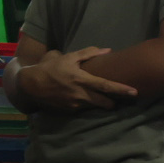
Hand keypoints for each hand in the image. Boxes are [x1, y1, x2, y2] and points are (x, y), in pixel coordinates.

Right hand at [19, 46, 138, 110]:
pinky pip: (83, 109)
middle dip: (114, 102)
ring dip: (100, 103)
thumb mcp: (68, 57)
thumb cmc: (49, 68)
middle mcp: (80, 95)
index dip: (121, 90)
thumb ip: (88, 53)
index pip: (106, 86)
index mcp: (81, 80)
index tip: (134, 92)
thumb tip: (107, 50)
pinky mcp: (69, 112)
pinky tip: (85, 99)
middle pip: (104, 103)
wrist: (29, 86)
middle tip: (120, 99)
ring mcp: (75, 105)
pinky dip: (87, 104)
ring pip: (94, 106)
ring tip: (105, 99)